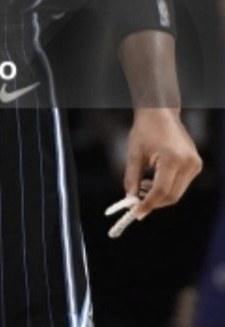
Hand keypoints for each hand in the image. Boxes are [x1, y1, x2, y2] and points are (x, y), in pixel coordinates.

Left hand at [116, 107, 201, 228]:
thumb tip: (130, 199)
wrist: (161, 113)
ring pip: (178, 192)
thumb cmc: (145, 130)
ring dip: (160, 196)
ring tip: (142, 188)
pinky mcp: (196, 165)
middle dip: (154, 203)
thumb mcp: (134, 154)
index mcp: (172, 159)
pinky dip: (168, 188)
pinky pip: (181, 184)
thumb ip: (132, 178)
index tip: (136, 213)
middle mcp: (188, 164)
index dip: (148, 204)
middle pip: (172, 195)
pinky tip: (153, 182)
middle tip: (136, 204)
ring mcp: (195, 165)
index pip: (161, 191)